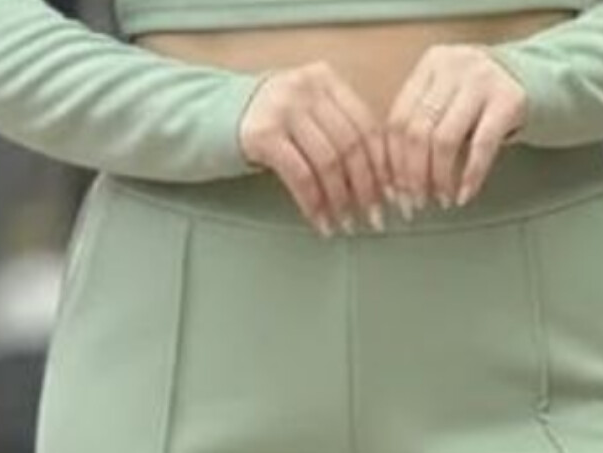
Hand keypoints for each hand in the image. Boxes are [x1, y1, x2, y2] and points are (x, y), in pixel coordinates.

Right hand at [238, 63, 388, 235]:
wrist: (212, 118)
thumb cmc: (269, 124)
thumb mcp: (307, 114)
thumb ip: (339, 130)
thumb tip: (380, 178)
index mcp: (326, 80)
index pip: (366, 124)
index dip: (382, 164)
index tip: (390, 195)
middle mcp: (307, 88)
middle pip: (351, 144)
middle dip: (365, 187)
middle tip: (373, 217)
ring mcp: (283, 109)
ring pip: (328, 162)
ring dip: (340, 200)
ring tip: (346, 224)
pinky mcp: (263, 135)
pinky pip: (300, 176)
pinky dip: (314, 203)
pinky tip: (320, 221)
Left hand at [384, 47, 528, 213]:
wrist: (534, 79)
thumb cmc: (479, 100)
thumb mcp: (445, 100)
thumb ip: (419, 127)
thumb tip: (392, 184)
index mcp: (431, 64)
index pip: (398, 120)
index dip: (393, 163)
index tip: (394, 193)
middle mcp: (455, 66)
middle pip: (418, 132)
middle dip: (412, 176)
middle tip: (415, 203)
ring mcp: (483, 80)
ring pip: (444, 140)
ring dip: (438, 179)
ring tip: (440, 199)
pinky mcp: (510, 100)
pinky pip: (481, 147)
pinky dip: (470, 176)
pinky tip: (464, 195)